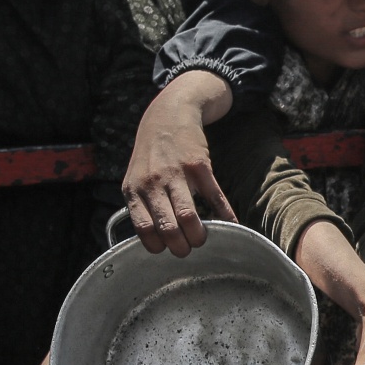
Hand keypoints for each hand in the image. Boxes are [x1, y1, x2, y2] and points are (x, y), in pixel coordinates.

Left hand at [122, 75, 237, 256]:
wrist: (169, 114)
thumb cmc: (151, 152)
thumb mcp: (136, 177)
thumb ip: (142, 203)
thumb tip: (156, 237)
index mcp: (133, 189)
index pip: (144, 228)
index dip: (157, 245)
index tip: (166, 249)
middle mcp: (152, 183)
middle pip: (167, 227)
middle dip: (181, 247)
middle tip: (188, 250)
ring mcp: (176, 174)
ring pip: (188, 216)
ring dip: (199, 235)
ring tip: (203, 239)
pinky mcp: (199, 166)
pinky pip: (214, 197)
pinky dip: (225, 214)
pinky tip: (231, 224)